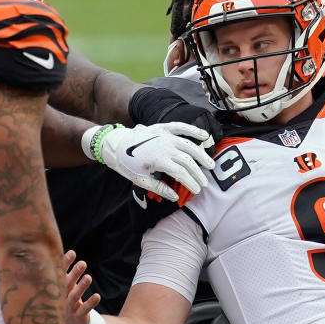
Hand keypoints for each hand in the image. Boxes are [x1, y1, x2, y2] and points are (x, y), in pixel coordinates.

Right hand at [63, 249, 99, 323]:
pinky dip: (90, 303)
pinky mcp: (77, 317)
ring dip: (82, 287)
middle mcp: (61, 297)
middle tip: (83, 263)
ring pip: (75, 296)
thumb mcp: (66, 285)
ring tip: (89, 277)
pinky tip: (97, 296)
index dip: (65, 264)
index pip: (60, 274)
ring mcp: (68, 308)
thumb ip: (66, 271)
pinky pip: (84, 309)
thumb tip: (69, 250)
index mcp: (58, 287)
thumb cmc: (67, 298)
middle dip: (74, 274)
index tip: (72, 253)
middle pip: (67, 284)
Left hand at [94, 122, 214, 199]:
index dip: (191, 183)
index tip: (196, 190)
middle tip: (204, 183)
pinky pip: (182, 127)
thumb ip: (160, 188)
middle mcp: (165, 146)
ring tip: (209, 165)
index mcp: (159, 160)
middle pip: (188, 161)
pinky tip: (205, 136)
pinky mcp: (163, 128)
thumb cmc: (126, 164)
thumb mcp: (140, 180)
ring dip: (201, 155)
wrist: (114, 144)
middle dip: (198, 173)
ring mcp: (165, 135)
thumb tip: (175, 196)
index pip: (182, 173)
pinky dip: (194, 131)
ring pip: (190, 145)